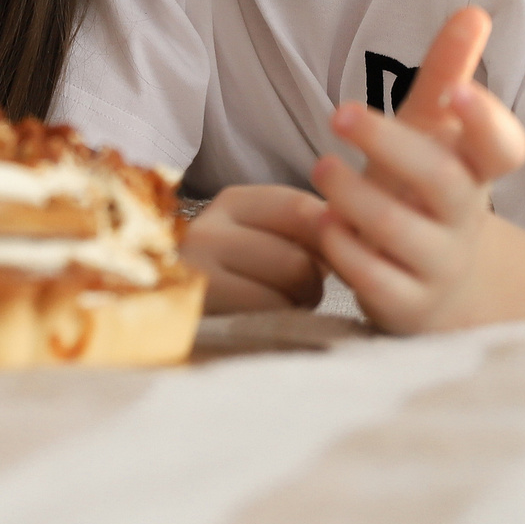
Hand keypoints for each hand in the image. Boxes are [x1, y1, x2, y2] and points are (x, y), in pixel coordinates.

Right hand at [179, 184, 328, 313]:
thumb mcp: (260, 240)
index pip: (302, 208)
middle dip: (313, 283)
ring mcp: (199, 264)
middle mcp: (210, 226)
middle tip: (299, 295)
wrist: (165, 315)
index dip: (333, 238)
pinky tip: (261, 321)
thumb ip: (304, 229)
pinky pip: (268, 309)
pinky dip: (277, 320)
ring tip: (280, 306)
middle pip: (301, 254)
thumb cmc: (232, 280)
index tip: (337, 260)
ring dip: (298, 302)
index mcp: (232, 202)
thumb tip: (359, 228)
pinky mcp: (198, 301)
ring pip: (290, 280)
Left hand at [311, 6, 524, 333]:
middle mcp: (464, 218)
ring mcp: (438, 265)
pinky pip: (377, 280)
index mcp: (475, 171)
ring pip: (404, 232)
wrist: (444, 286)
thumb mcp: (435, 134)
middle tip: (340, 111)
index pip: (502, 147)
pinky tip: (320, 225)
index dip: (487, 121)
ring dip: (357, 196)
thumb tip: (474, 11)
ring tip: (321, 166)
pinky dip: (346, 251)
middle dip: (393, 145)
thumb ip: (447, 74)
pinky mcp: (405, 304)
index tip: (459, 92)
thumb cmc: (428, 191)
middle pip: (444, 181)